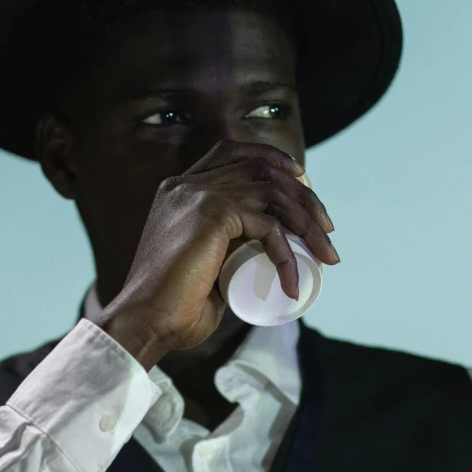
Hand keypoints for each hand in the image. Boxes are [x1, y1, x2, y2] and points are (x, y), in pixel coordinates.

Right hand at [93, 141, 337, 367]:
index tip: (301, 178)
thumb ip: (223, 257)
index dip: (270, 157)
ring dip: (308, 221)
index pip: (231, 151)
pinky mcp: (213, 214)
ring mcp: (199, 195)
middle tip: (326, 229)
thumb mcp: (201, 268)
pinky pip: (268, 227)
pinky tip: (293, 282)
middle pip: (261, 168)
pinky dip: (288, 255)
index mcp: (179, 189)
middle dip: (303, 194)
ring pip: (272, 192)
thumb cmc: (171, 309)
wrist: (145, 320)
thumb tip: (259, 263)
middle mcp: (188, 184)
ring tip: (327, 253)